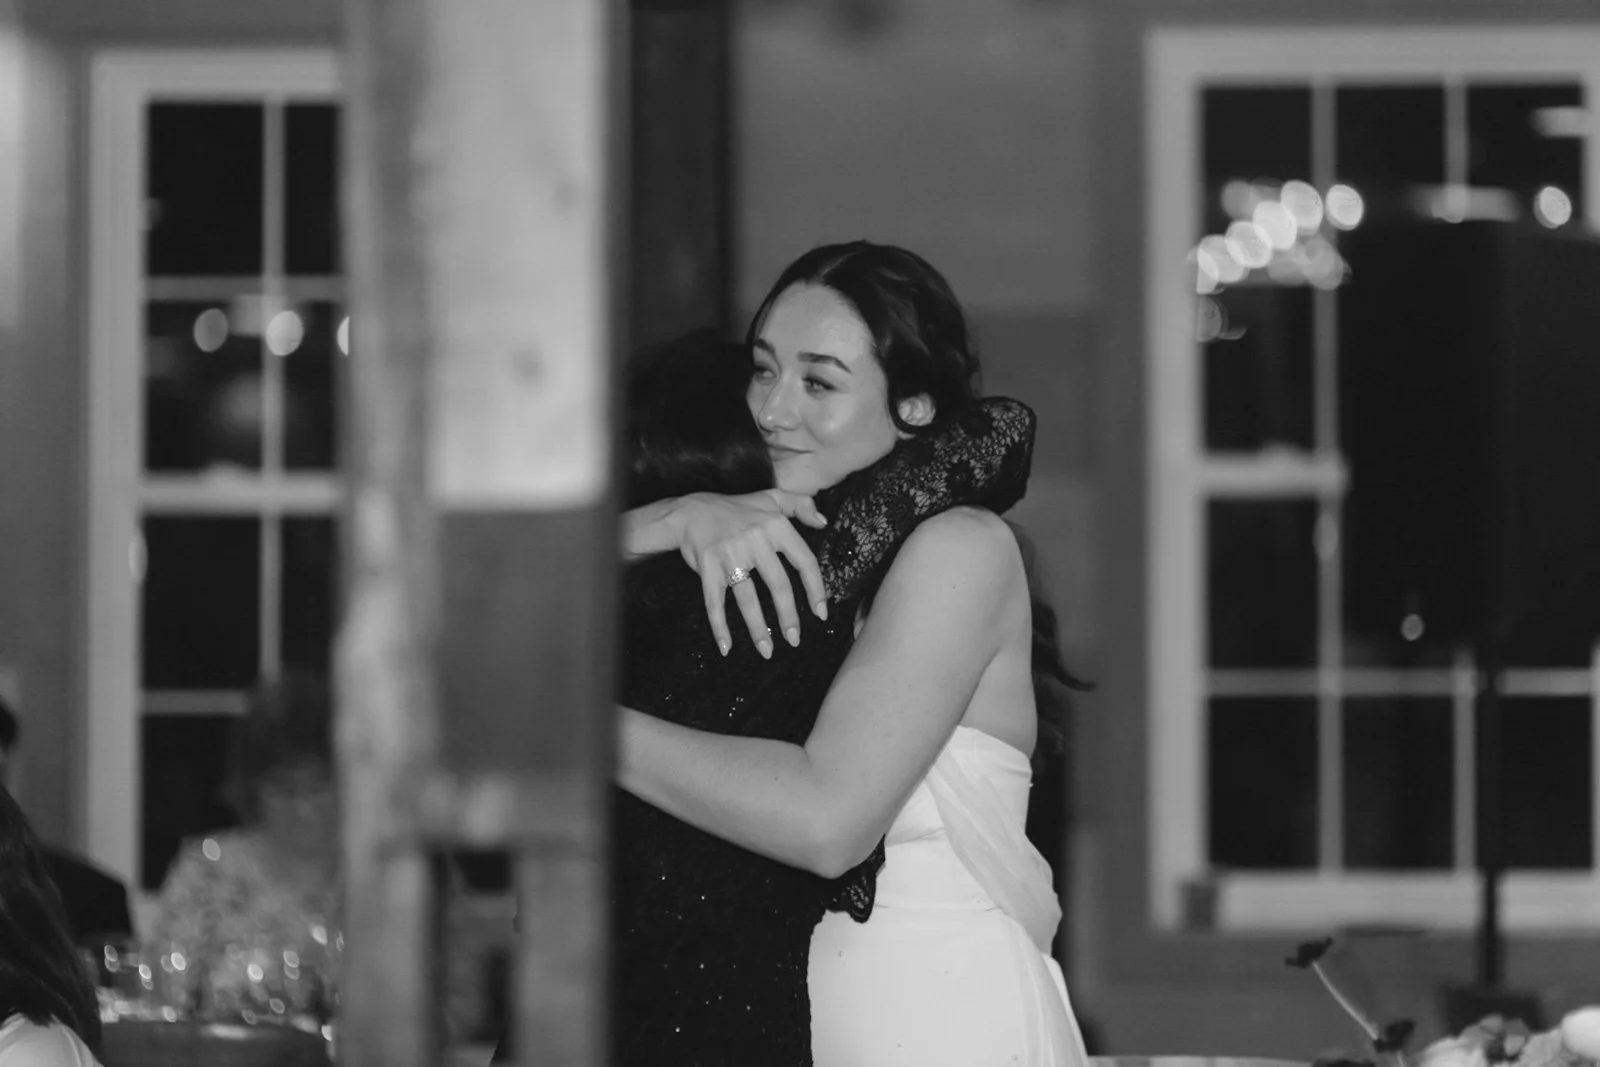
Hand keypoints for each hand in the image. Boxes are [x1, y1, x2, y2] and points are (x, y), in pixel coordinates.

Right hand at [672, 490, 827, 656]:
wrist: (690, 511)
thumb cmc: (737, 508)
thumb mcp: (772, 497)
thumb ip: (801, 505)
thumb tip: (824, 523)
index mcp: (776, 525)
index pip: (804, 561)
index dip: (815, 590)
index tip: (820, 614)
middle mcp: (755, 538)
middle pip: (778, 584)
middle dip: (788, 617)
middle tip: (794, 640)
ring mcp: (730, 553)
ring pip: (748, 598)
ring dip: (758, 628)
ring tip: (768, 651)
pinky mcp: (707, 566)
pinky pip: (715, 601)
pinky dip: (719, 626)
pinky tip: (726, 647)